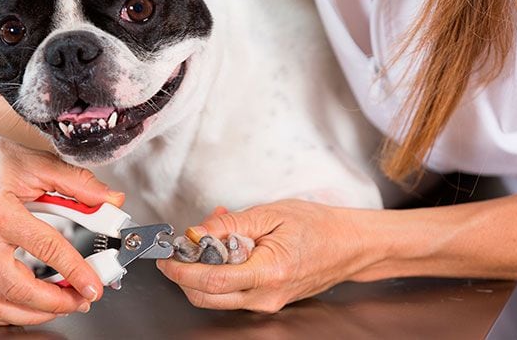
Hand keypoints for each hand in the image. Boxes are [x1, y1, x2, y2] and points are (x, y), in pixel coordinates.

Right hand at [0, 117, 124, 324]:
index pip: (45, 248)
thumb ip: (79, 183)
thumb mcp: (39, 164)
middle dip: (55, 302)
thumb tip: (111, 200)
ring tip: (60, 306)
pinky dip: (2, 314)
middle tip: (82, 300)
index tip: (94, 285)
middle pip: (16, 287)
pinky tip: (25, 308)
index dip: (75, 270)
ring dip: (31, 314)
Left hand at [157, 200, 383, 312]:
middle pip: (208, 298)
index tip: (167, 258)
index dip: (183, 271)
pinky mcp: (268, 302)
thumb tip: (196, 232)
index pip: (212, 281)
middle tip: (177, 251)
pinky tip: (226, 249)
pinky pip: (234, 293)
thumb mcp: (270, 213)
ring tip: (208, 240)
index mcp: (269, 271)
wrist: (349, 245)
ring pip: (218, 298)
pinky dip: (220, 273)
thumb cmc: (318, 226)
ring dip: (202, 273)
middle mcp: (266, 295)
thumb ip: (230, 225)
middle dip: (184, 276)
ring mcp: (268, 303)